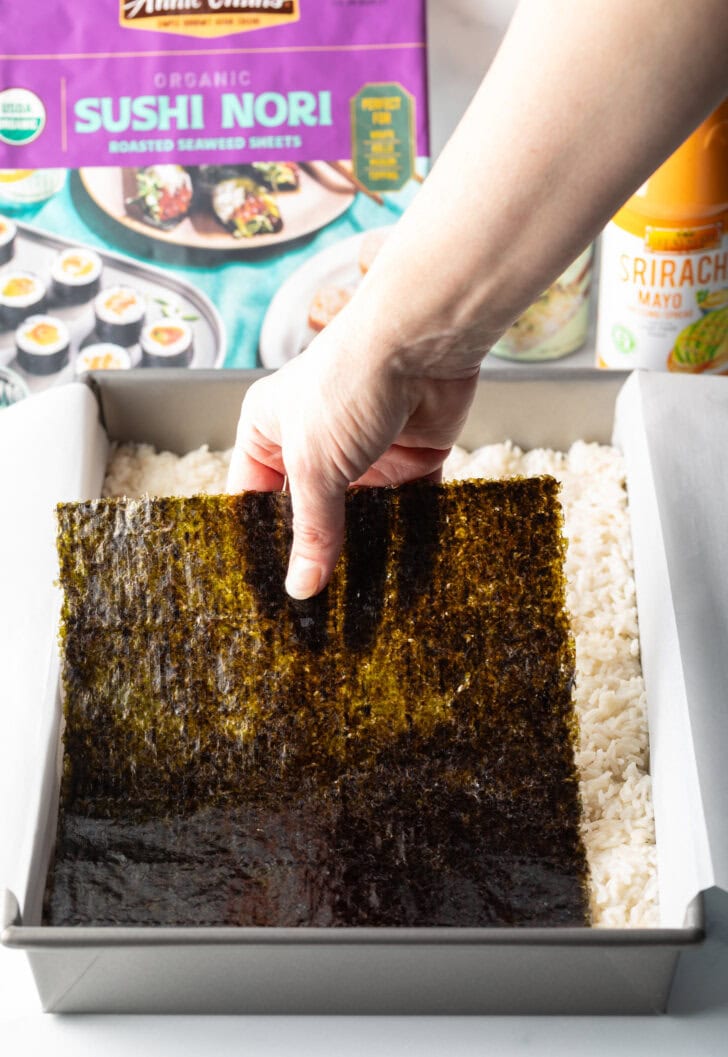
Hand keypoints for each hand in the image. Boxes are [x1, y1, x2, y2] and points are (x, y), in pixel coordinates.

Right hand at [226, 317, 478, 599]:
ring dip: (366, 551)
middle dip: (316, 555)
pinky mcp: (411, 459)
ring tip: (361, 606)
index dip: (261, 543)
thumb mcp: (314, 464)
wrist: (422, 342)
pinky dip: (410, 536)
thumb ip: (312, 530)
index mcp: (269, 433)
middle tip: (316, 612)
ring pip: (362, 517)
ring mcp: (365, 453)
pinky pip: (408, 509)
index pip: (254, 499)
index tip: (267, 593)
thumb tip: (301, 588)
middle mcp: (314, 444)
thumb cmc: (348, 383)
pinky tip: (406, 576)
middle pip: (311, 514)